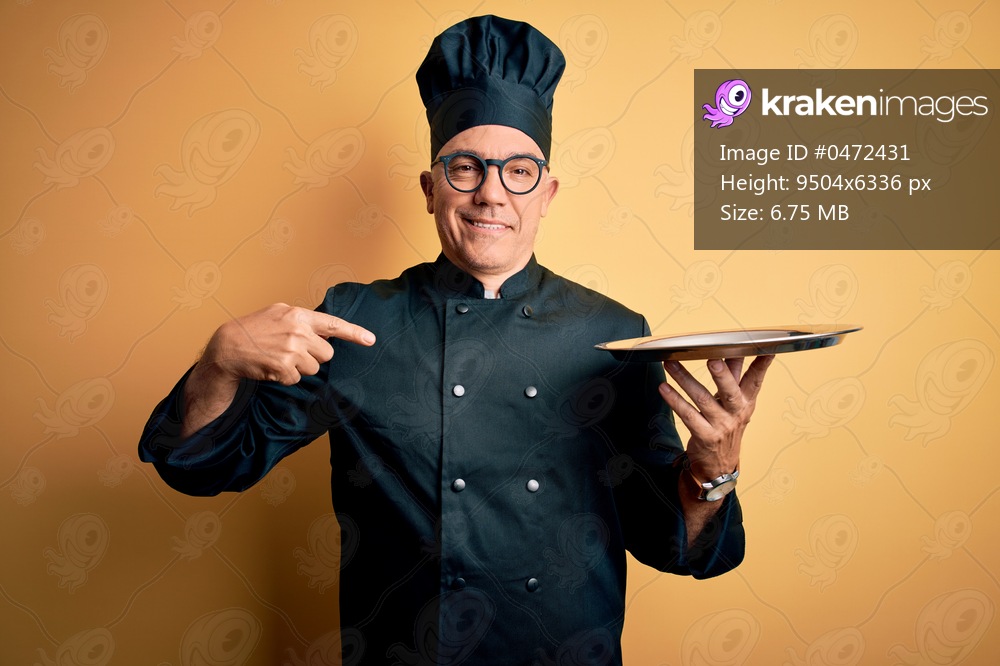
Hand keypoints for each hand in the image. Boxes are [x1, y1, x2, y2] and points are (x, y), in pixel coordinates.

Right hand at [201, 303, 375, 384]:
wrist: (227, 347)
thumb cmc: (252, 329)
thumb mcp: (277, 313)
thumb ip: (301, 319)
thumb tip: (324, 329)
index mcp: (298, 315)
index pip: (333, 324)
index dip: (355, 333)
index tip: (371, 340)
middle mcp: (298, 331)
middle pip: (327, 353)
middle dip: (315, 356)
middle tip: (293, 352)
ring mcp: (292, 351)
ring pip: (313, 368)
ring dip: (300, 368)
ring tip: (279, 358)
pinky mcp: (284, 368)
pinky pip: (297, 379)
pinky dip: (287, 377)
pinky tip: (272, 367)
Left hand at [658, 356, 772, 479]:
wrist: (719, 465)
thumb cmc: (726, 425)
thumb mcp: (735, 403)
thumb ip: (733, 376)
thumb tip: (734, 350)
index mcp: (746, 402)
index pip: (755, 381)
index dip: (761, 365)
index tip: (766, 348)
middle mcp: (736, 413)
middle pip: (730, 390)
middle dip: (722, 374)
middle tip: (712, 359)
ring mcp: (721, 426)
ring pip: (702, 399)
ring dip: (685, 379)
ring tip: (670, 364)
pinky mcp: (704, 436)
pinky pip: (687, 415)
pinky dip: (674, 400)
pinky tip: (664, 388)